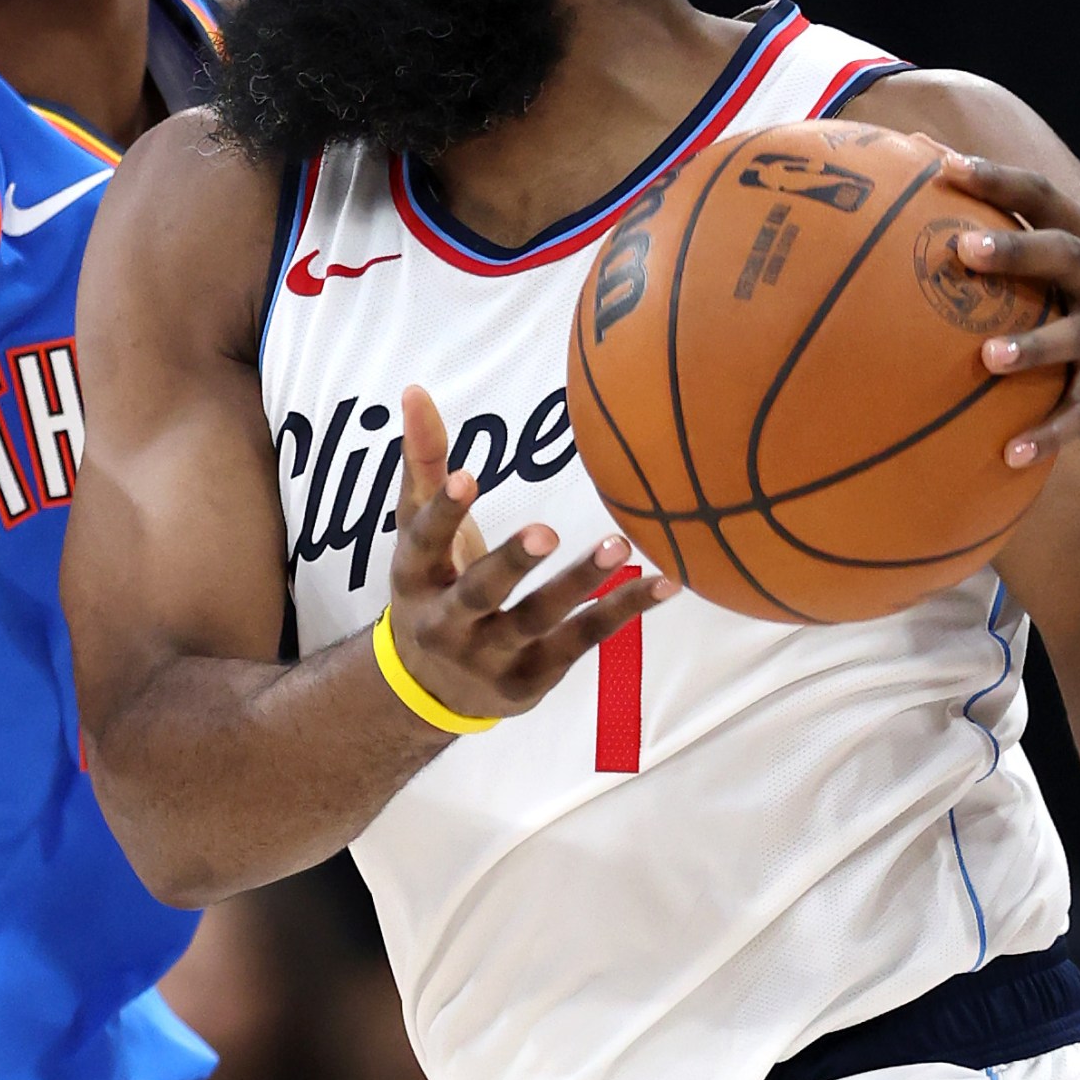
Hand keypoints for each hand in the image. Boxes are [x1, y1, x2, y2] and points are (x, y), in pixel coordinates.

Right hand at [379, 386, 675, 723]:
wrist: (428, 690)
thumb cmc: (432, 586)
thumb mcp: (417, 533)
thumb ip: (424, 463)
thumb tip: (416, 389)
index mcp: (414, 579)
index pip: (424, 543)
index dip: (444, 513)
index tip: (468, 476)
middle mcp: (446, 624)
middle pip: (480, 592)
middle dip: (512, 563)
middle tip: (546, 531)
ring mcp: (489, 658)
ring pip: (538, 620)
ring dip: (579, 584)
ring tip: (620, 546)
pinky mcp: (531, 679)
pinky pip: (581, 642)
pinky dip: (622, 612)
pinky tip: (664, 584)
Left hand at [937, 151, 1079, 466]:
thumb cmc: (1067, 315)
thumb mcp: (1048, 274)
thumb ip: (995, 230)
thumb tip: (908, 162)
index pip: (1043, 198)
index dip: (999, 179)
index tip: (947, 165)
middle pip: (1064, 256)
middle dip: (1016, 251)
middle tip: (962, 248)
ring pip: (1079, 338)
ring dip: (1035, 346)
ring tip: (988, 358)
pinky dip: (1050, 434)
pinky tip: (1011, 452)